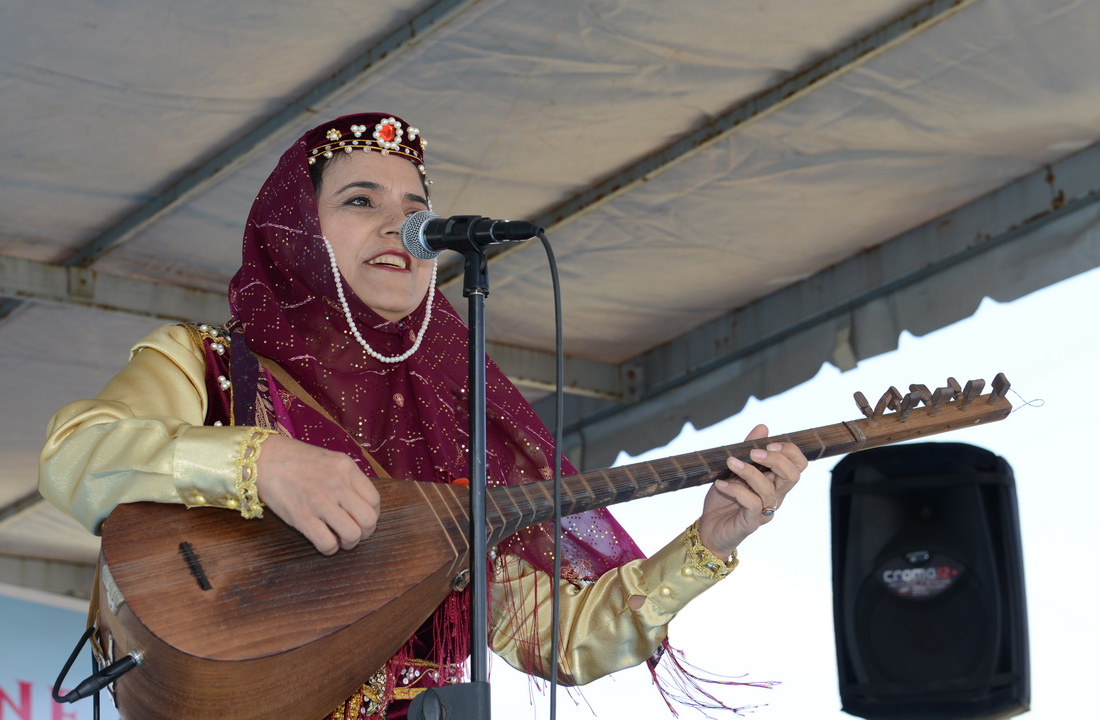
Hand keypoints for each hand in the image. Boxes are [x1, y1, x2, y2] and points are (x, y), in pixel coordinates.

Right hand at [255, 434, 380, 555]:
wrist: (264, 459)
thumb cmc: (297, 460)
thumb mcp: (331, 460)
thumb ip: (348, 478)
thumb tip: (362, 503)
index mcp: (347, 469)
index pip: (374, 500)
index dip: (372, 515)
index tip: (362, 519)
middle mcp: (338, 485)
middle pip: (368, 520)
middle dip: (365, 533)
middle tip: (354, 533)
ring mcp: (320, 502)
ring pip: (352, 534)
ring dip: (349, 543)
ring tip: (340, 540)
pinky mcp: (302, 517)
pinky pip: (327, 543)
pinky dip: (330, 549)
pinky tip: (324, 542)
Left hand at [697, 424, 806, 557]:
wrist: (709, 529)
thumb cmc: (723, 499)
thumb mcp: (733, 470)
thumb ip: (748, 450)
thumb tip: (763, 427)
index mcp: (775, 481)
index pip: (798, 465)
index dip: (790, 452)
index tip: (769, 443)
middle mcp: (775, 496)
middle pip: (793, 476)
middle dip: (776, 460)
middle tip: (753, 452)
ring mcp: (764, 510)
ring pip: (769, 489)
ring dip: (749, 472)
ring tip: (730, 462)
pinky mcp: (751, 522)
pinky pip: (751, 504)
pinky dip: (735, 490)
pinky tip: (720, 484)